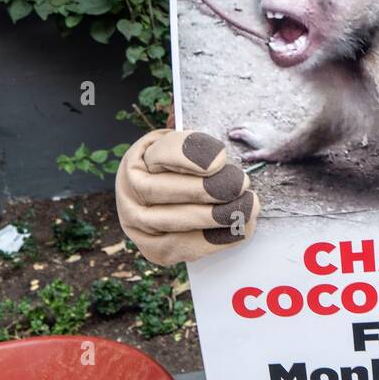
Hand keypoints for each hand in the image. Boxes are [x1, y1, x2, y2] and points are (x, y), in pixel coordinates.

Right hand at [115, 129, 259, 264]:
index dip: (192, 156)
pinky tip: (242, 227)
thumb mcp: (185, 145)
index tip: (221, 160)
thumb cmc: (183, 169)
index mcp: (138, 160)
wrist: (170, 203)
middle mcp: (130, 193)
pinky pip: (187, 248)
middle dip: (210, 189)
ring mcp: (138, 225)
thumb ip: (195, 139)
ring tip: (248, 205)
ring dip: (218, 216)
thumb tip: (199, 128)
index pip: (162, 155)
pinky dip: (219, 240)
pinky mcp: (155, 250)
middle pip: (167, 191)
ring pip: (177, 223)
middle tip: (242, 184)